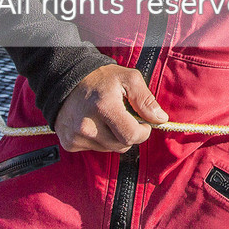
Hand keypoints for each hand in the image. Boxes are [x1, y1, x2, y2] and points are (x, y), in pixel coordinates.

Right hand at [53, 65, 168, 152]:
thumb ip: (146, 99)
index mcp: (104, 107)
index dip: (143, 132)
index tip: (144, 123)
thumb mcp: (128, 79)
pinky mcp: (69, 142)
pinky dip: (100, 140)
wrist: (67, 78)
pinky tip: (95, 124)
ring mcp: (76, 136)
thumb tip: (160, 119)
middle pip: (122, 146)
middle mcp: (87, 125)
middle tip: (125, 118)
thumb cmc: (102, 78)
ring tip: (107, 118)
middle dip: (129, 134)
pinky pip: (94, 149)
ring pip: (109, 149)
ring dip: (114, 137)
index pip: (131, 136)